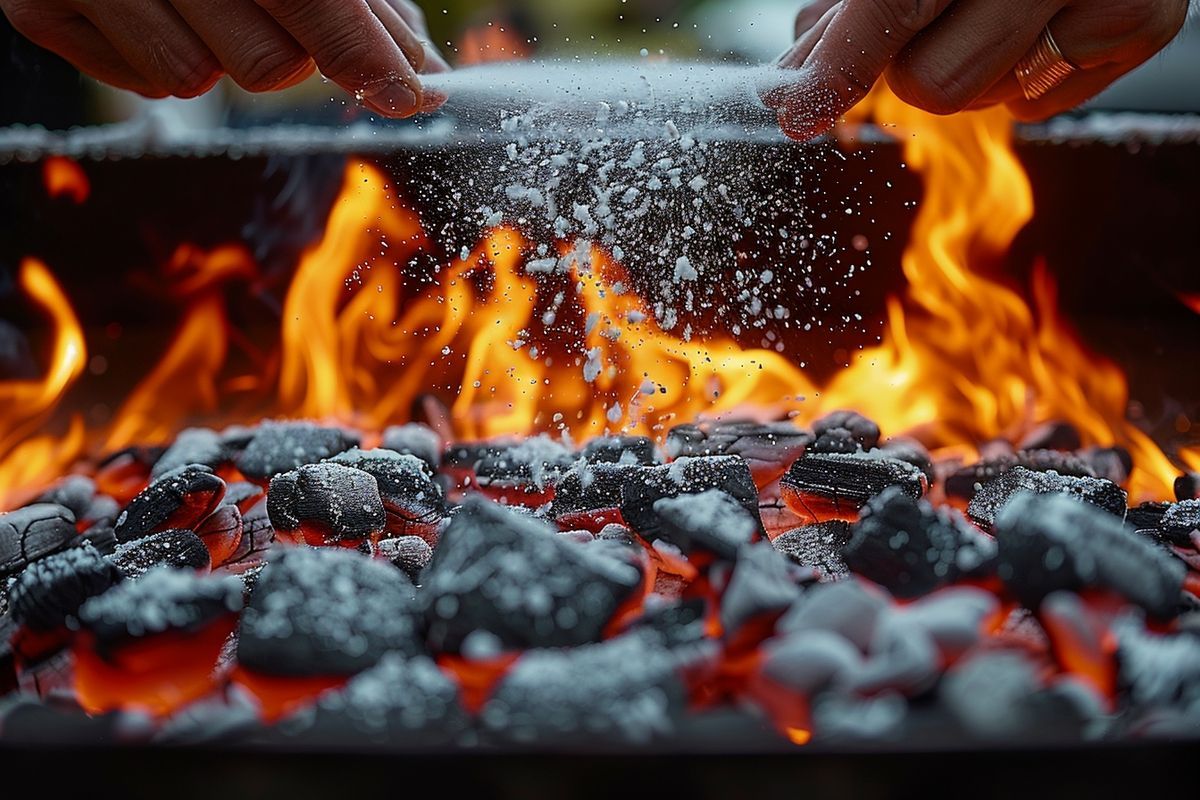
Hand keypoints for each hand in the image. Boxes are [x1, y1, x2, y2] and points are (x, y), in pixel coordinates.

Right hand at [0, 0, 447, 115]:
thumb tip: (418, 71)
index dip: (363, 54)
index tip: (407, 94)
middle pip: (269, 66)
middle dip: (291, 53)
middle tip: (268, 8)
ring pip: (199, 81)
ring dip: (220, 53)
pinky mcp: (35, 7)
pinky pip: (146, 84)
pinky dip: (165, 57)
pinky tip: (155, 4)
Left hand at [765, 0, 1189, 138]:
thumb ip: (853, 5)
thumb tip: (798, 76)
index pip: (896, 2)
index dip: (842, 64)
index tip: (799, 111)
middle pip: (935, 84)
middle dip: (909, 66)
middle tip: (922, 23)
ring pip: (985, 98)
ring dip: (966, 66)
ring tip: (984, 7)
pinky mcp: (1144, 23)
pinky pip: (1037, 102)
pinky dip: (1019, 73)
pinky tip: (1032, 21)